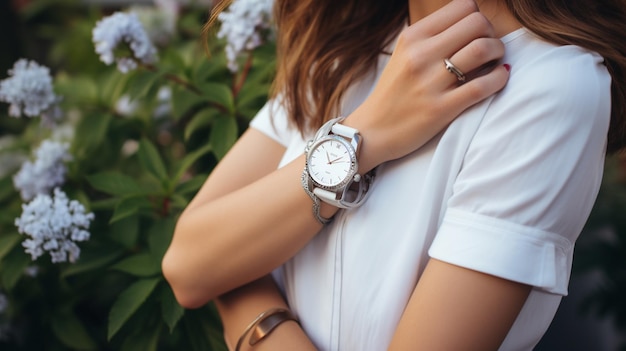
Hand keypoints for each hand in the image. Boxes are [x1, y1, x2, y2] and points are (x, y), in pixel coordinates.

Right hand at [347, 0, 509, 171]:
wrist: (372, 131)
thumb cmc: (394, 92)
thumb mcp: (404, 54)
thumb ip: (433, 37)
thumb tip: (473, 25)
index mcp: (412, 37)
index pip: (463, 6)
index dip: (478, 18)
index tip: (476, 35)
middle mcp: (420, 55)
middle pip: (477, 23)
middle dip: (491, 33)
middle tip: (488, 50)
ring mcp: (430, 83)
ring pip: (482, 49)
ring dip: (498, 53)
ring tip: (494, 63)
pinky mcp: (440, 109)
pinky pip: (483, 86)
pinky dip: (499, 78)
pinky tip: (497, 78)